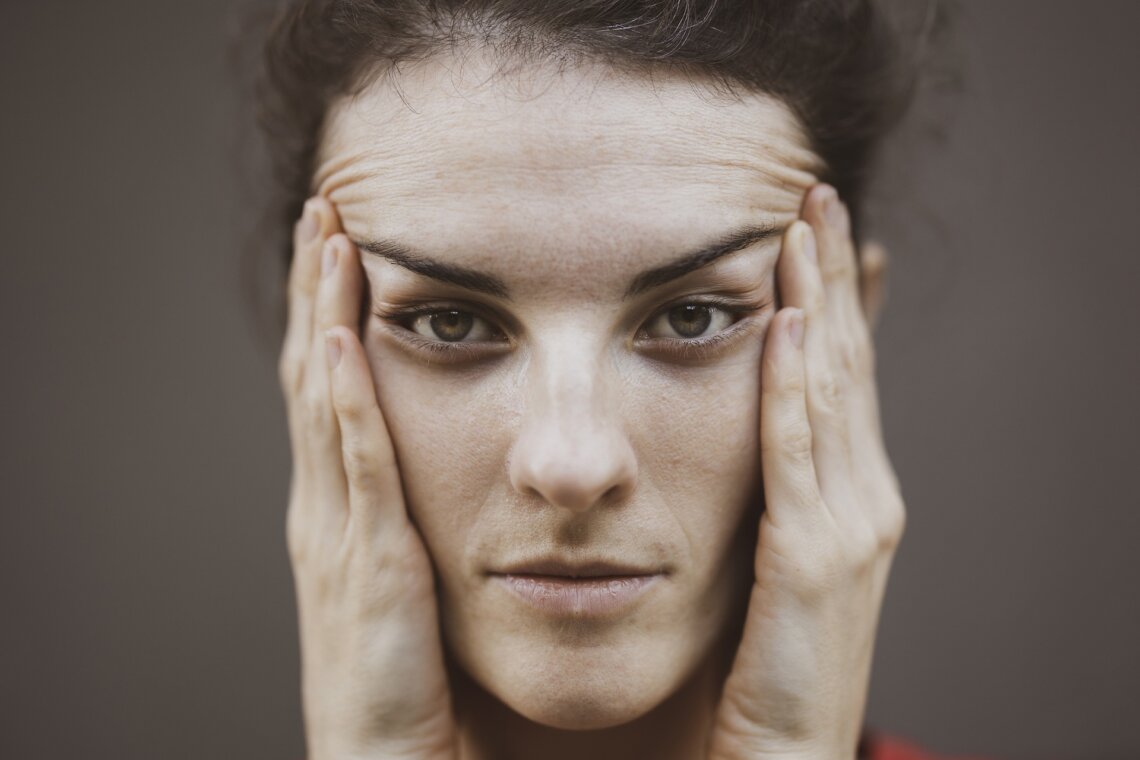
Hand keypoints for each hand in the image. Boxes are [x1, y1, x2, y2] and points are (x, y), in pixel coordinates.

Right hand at [280, 198, 457, 759]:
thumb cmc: (415, 680)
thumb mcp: (414, 581)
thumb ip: (424, 520)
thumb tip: (472, 471)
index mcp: (344, 509)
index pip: (332, 388)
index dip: (333, 313)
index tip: (347, 242)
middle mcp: (327, 509)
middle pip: (315, 375)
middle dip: (320, 290)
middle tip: (327, 210)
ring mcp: (337, 535)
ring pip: (325, 404)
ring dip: (326, 319)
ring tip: (332, 239)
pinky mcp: (365, 570)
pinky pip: (357, 471)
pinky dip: (346, 404)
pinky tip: (344, 344)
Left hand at [706, 185, 904, 759]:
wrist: (781, 757)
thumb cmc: (760, 662)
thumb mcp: (768, 560)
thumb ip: (763, 494)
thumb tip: (741, 437)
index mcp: (846, 495)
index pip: (839, 374)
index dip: (833, 297)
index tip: (812, 228)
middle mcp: (863, 498)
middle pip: (844, 363)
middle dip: (829, 275)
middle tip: (812, 193)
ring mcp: (851, 525)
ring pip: (829, 389)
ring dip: (816, 302)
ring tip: (802, 226)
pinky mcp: (818, 557)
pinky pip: (800, 451)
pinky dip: (795, 384)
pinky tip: (786, 325)